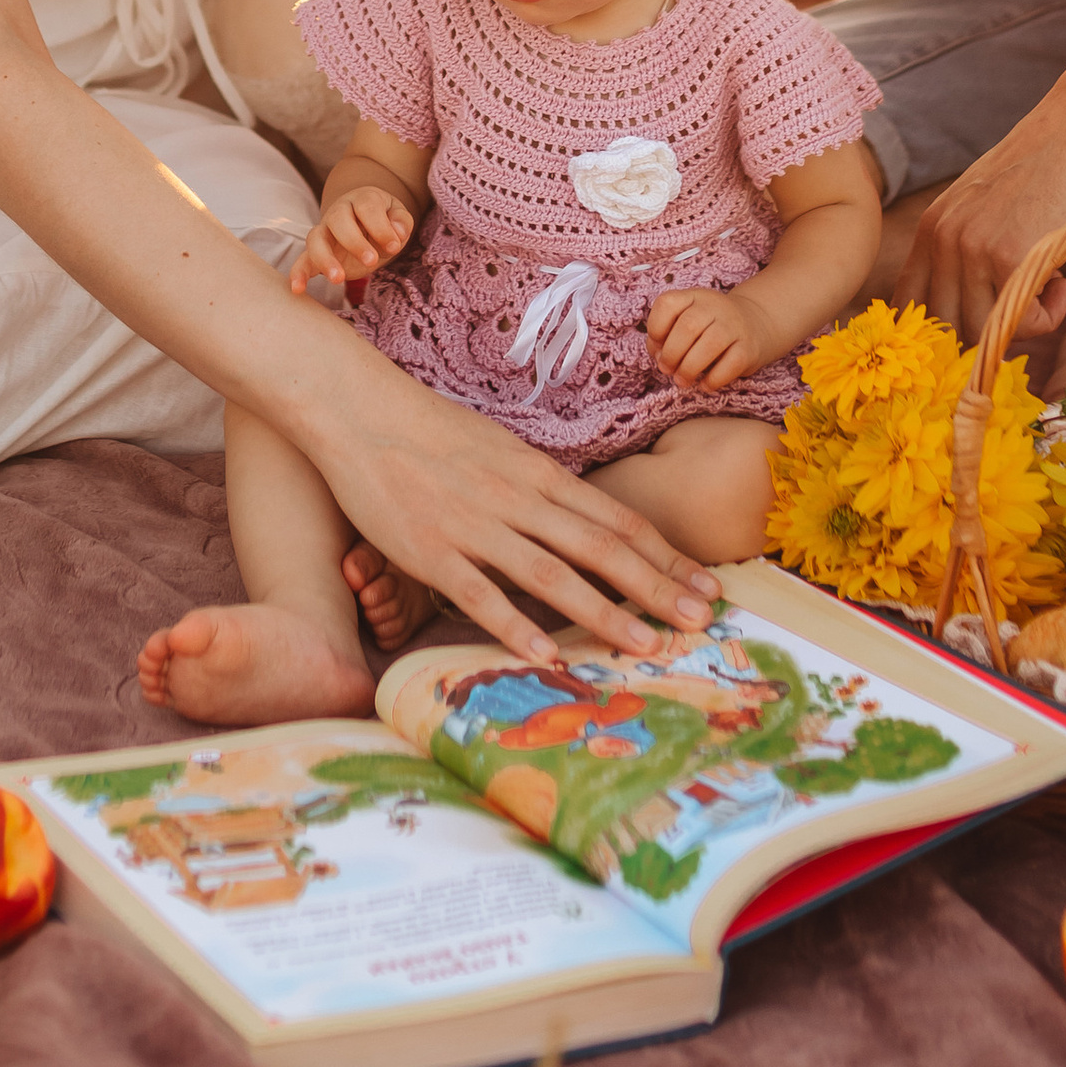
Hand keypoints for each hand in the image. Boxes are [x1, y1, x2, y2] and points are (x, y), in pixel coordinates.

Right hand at [290, 186, 413, 294]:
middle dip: (354, 241)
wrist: (367, 222)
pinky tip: (298, 289)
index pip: (367, 207)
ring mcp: (324, 231)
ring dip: (325, 259)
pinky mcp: (316, 252)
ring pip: (315, 239)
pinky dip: (298, 273)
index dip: (381, 226)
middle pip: (338, 219)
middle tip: (371, 261)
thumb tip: (397, 233)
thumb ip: (401, 222)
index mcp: (362, 199)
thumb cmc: (385, 220)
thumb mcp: (398, 217)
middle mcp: (339, 212)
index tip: (394, 246)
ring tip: (338, 279)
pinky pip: (302, 260)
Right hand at [292, 347, 719, 665]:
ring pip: (552, 576)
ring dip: (605, 613)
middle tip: (702, 621)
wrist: (359, 411)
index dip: (665, 556)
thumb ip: (539, 488)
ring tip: (647, 645)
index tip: (706, 584)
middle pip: (600, 548)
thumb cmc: (429, 430)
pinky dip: (517, 627)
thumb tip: (581, 521)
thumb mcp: (499, 450)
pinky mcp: (431, 551)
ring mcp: (475, 525)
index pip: (617, 519)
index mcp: (537, 473)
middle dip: (657, 587)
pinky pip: (481, 595)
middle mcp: (517, 498)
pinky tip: (549, 656)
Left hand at [646, 283, 782, 384]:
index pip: (668, 303)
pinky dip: (713, 379)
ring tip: (682, 380)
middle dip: (671, 354)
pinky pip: (730, 365)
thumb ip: (667, 335)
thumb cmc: (709, 327)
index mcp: (694, 297)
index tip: (657, 346)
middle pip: (687, 327)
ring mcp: (734, 326)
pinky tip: (705, 385)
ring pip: (709, 345)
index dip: (656, 327)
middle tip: (667, 370)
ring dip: (689, 368)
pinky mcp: (749, 349)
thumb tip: (659, 356)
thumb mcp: (687, 319)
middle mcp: (715, 306)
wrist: (756, 323)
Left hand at [897, 98, 1065, 341]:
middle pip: (947, 327)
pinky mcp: (1009, 255)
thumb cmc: (1048, 167)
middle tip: (1027, 302)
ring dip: (1024, 323)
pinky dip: (1049, 314)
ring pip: (984, 331)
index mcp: (932, 227)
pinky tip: (1064, 280)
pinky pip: (1024, 322)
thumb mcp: (986, 205)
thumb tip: (965, 320)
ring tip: (1050, 284)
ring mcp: (972, 248)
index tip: (983, 325)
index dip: (943, 330)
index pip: (910, 305)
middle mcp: (942, 238)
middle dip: (991, 329)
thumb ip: (966, 249)